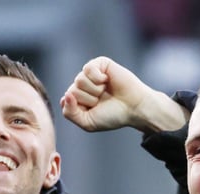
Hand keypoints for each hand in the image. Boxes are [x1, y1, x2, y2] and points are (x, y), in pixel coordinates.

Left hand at [61, 56, 187, 133]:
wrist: (134, 107)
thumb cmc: (112, 116)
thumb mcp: (87, 122)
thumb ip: (70, 113)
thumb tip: (65, 96)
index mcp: (78, 99)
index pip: (65, 101)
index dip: (79, 108)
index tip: (93, 111)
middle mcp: (83, 86)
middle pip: (72, 90)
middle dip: (88, 100)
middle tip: (102, 101)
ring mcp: (91, 74)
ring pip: (79, 80)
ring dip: (94, 90)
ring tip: (105, 92)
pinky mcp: (100, 63)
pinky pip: (88, 68)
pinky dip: (97, 78)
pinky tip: (106, 81)